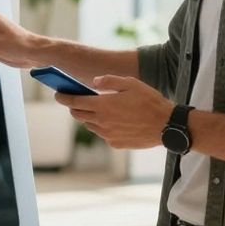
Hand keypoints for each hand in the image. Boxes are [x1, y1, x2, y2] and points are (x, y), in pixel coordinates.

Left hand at [56, 75, 172, 149]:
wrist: (166, 125)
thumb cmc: (149, 101)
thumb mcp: (130, 83)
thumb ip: (109, 81)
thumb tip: (93, 83)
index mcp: (103, 106)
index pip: (75, 102)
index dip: (64, 98)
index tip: (58, 94)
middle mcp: (102, 122)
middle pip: (78, 115)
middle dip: (74, 107)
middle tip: (76, 100)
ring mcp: (108, 135)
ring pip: (90, 125)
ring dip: (89, 117)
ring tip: (98, 109)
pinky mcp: (116, 144)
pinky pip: (103, 134)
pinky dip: (102, 127)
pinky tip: (113, 121)